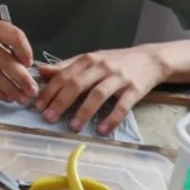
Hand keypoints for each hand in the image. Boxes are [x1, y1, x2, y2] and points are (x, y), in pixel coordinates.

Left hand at [35, 46, 168, 133]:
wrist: (151, 59)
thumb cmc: (116, 61)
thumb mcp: (91, 59)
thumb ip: (67, 66)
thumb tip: (41, 71)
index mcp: (89, 60)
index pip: (65, 75)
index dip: (50, 90)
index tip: (38, 106)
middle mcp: (102, 67)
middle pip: (78, 84)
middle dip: (61, 101)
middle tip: (49, 118)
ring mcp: (119, 78)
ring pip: (98, 94)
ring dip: (84, 111)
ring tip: (73, 127)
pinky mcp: (135, 90)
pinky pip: (122, 106)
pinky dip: (111, 118)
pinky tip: (102, 130)